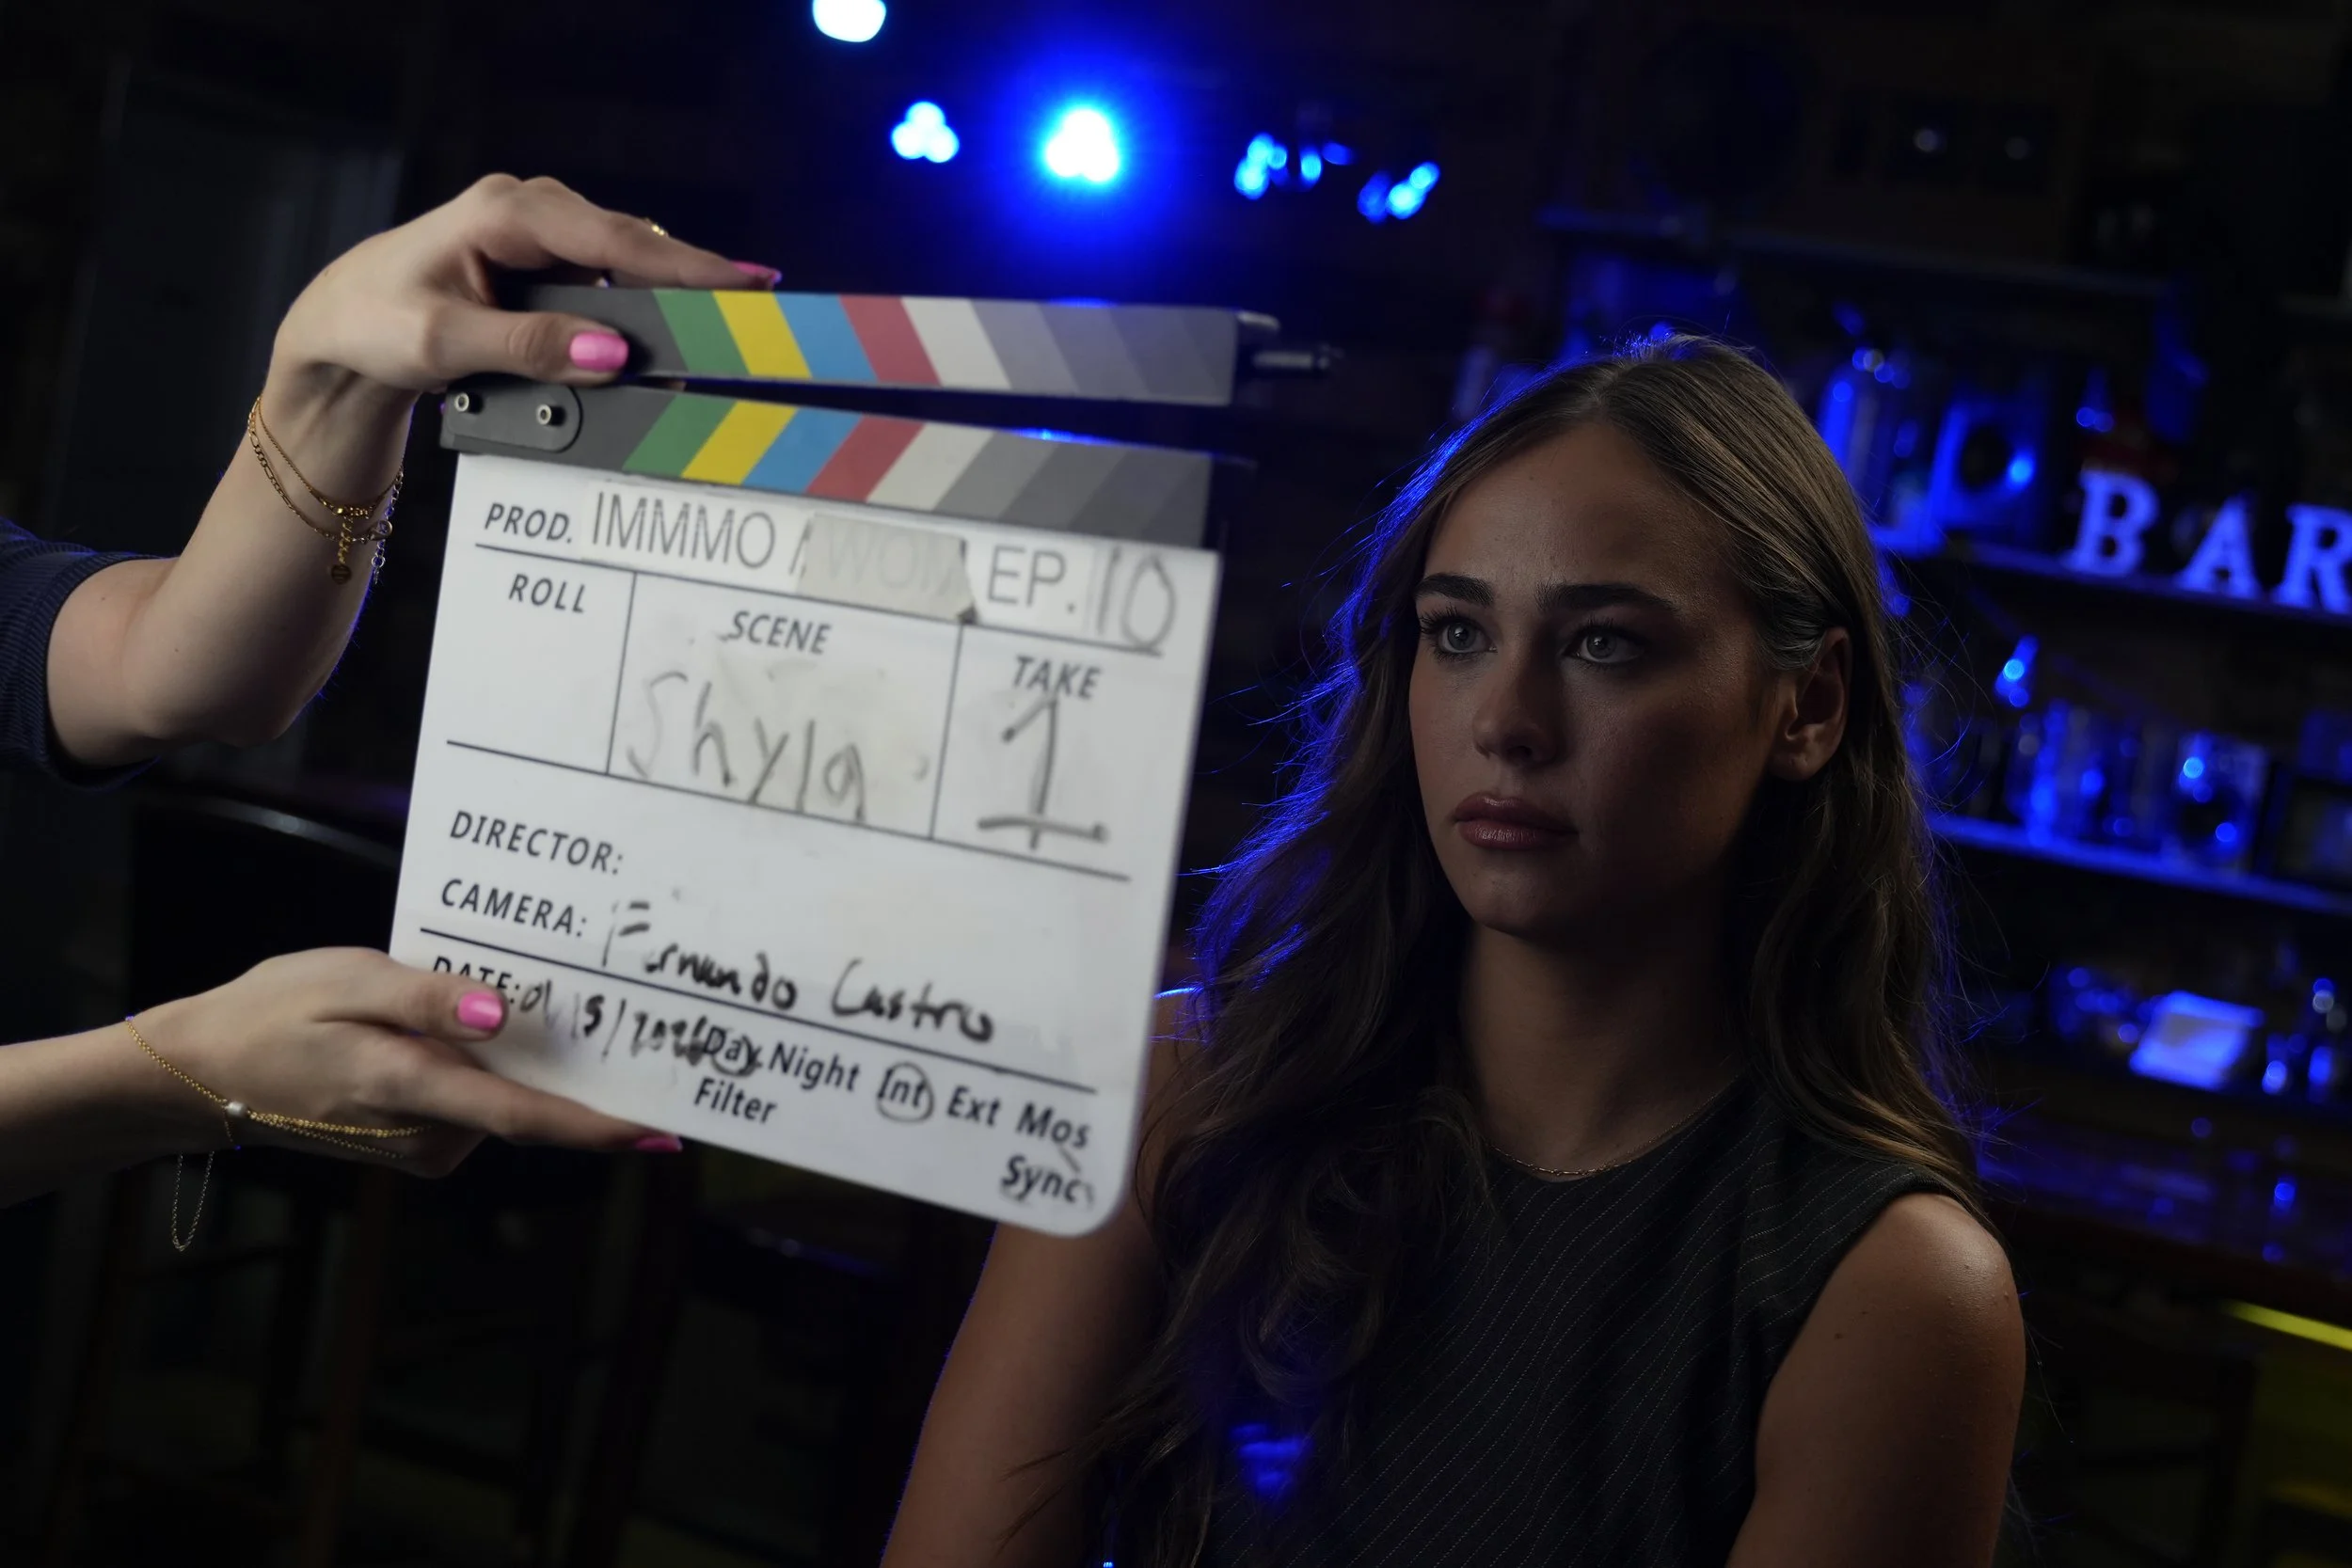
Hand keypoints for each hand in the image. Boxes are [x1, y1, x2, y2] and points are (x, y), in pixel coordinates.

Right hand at [132, 948, 669, 1177]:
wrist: (208, 1070)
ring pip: (506, 1102)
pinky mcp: (421, 1143)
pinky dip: (493, 1070)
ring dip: (529, 1062)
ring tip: (519, 999)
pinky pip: (481, 1103)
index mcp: (410, 1087)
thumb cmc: (278, 1010)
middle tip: (637, 1023)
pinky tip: (475, 1026)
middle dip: (585, 1076)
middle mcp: (427, 1132)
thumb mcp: (349, 979)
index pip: (524, 1116)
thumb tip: (498, 1015)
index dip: (599, 1127)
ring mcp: (424, 1145)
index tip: (665, 1133)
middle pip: (531, 1108)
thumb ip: (427, 999)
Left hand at [269, 172, 767, 407]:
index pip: (614, 239)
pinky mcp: (545, 269)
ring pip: (626, 271)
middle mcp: (532, 213)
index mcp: (506, 212)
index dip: (688, 265)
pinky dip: (631, 323)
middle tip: (749, 326)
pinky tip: (645, 358)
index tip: (749, 285)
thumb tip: (612, 354)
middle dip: (689, 291)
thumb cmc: (375, 324)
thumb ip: (529, 347)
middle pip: (634, 250)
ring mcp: (542, 239)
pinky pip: (607, 291)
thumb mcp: (442, 342)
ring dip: (658, 314)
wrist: (339, 328)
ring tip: (697, 356)